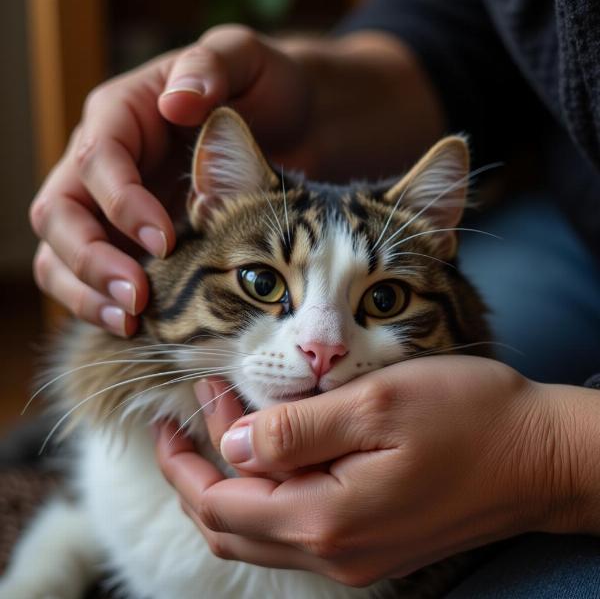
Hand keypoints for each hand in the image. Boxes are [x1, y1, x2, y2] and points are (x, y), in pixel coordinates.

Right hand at [30, 25, 311, 335]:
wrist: (289, 127)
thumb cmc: (266, 94)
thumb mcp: (247, 64)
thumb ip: (212, 67)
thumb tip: (177, 102)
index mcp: (124, 115)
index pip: (98, 160)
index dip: (122, 203)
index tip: (165, 241)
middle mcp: (104, 163)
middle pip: (61, 212)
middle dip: (93, 259)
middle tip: (139, 297)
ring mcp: (108, 206)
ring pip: (60, 252)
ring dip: (86, 292)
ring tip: (130, 321)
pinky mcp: (123, 240)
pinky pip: (86, 276)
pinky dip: (99, 303)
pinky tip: (133, 325)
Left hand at [156, 356, 592, 585]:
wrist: (541, 456)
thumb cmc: (468, 417)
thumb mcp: (377, 404)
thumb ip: (296, 431)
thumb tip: (231, 446)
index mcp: (328, 517)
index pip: (221, 503)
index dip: (183, 463)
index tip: (169, 417)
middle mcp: (336, 550)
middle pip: (232, 526)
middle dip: (195, 475)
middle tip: (186, 420)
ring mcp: (355, 555)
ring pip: (260, 533)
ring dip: (229, 484)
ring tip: (222, 427)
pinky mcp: (373, 544)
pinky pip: (295, 530)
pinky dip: (266, 494)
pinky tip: (271, 455)